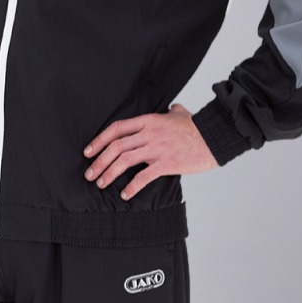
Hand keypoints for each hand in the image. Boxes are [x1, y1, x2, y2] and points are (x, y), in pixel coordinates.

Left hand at [83, 104, 217, 199]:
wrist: (213, 137)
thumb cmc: (196, 126)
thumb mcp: (179, 113)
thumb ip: (170, 110)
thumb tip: (170, 108)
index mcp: (148, 120)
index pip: (117, 129)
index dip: (99, 140)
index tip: (88, 152)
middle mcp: (149, 134)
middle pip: (116, 146)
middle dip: (99, 161)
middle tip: (89, 173)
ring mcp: (157, 149)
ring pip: (125, 160)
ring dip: (109, 173)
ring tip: (101, 183)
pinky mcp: (166, 163)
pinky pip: (144, 177)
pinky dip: (132, 187)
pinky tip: (125, 194)